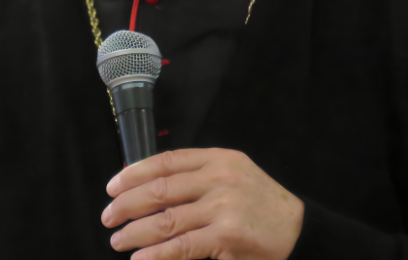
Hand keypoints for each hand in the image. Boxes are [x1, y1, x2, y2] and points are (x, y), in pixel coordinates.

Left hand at [101, 148, 303, 259]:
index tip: (112, 186)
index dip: (133, 173)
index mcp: (216, 159)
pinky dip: (157, 254)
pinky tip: (140, 258)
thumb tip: (147, 186)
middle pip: (159, 189)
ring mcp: (223, 207)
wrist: (299, 230)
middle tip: (108, 216)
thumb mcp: (232, 174)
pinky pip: (182, 246)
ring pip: (166, 220)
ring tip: (118, 240)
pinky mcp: (227, 236)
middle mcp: (218, 178)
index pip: (165, 161)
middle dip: (127, 204)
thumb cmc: (259, 203)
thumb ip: (196, 175)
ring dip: (135, 232)